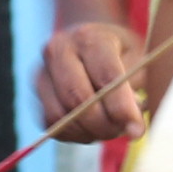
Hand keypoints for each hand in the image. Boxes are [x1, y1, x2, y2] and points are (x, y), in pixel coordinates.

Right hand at [34, 21, 150, 144]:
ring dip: (90, 132)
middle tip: (125, 131)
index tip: (137, 130)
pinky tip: (93, 128)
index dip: (121, 108)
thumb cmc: (118, 52)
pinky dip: (76, 134)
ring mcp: (41, 73)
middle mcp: (58, 50)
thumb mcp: (137, 58)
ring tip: (111, 128)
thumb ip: (135, 87)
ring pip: (62, 116)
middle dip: (105, 124)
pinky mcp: (35, 96)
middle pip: (78, 99)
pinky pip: (53, 126)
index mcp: (88, 36)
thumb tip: (132, 125)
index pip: (105, 77)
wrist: (86, 41)